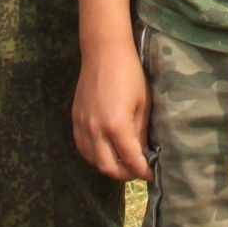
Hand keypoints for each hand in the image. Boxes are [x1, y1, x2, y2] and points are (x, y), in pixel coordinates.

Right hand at [72, 40, 150, 181]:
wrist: (104, 52)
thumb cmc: (129, 74)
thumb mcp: (143, 103)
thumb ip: (141, 132)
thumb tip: (144, 153)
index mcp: (116, 125)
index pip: (130, 160)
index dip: (143, 171)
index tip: (151, 174)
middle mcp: (96, 129)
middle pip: (108, 168)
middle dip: (125, 174)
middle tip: (137, 171)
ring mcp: (83, 125)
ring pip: (93, 160)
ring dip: (109, 166)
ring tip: (123, 162)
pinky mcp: (75, 119)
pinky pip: (83, 147)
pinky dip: (94, 155)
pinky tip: (105, 150)